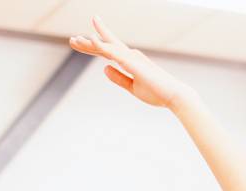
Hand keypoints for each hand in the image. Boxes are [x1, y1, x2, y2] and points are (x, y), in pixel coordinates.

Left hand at [69, 17, 192, 110]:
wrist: (174, 96)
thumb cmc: (157, 92)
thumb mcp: (132, 87)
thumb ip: (118, 78)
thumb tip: (104, 68)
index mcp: (130, 61)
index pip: (107, 51)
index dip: (93, 46)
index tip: (80, 41)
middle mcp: (130, 55)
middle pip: (104, 46)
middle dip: (88, 43)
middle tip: (72, 40)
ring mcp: (131, 58)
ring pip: (106, 47)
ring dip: (90, 44)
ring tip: (75, 40)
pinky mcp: (133, 63)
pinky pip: (114, 53)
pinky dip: (102, 46)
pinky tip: (92, 41)